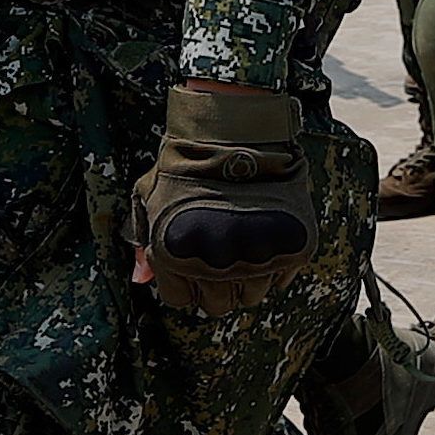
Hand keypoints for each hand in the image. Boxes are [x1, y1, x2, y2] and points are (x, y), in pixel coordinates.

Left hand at [128, 81, 321, 309]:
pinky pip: (282, 278)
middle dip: (215, 284)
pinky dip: (274, 263)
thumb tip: (140, 279)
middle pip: (218, 305)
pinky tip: (264, 234)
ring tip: (242, 239)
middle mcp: (217, 265)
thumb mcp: (150, 196)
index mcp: (176, 256)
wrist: (236, 129)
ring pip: (252, 295)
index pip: (181, 299)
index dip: (183, 280)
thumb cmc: (185, 161)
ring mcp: (257, 257)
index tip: (190, 257)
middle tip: (218, 253)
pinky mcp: (293, 247)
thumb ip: (142, 243)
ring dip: (246, 276)